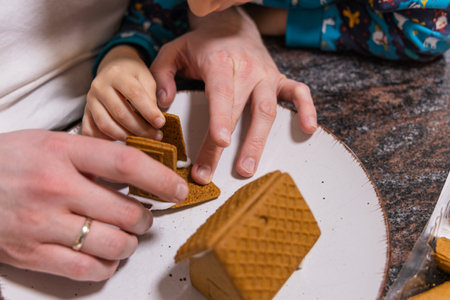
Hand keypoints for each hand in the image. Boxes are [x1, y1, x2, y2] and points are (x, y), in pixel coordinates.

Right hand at [0, 130, 187, 280]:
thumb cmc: (8, 161)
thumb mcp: (50, 143)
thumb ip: (91, 155)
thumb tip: (135, 169)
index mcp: (62, 153)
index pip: (126, 163)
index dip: (160, 178)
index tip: (177, 189)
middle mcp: (55, 188)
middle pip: (125, 211)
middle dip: (147, 218)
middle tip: (146, 215)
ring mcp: (42, 224)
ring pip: (112, 244)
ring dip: (131, 242)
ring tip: (128, 235)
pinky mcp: (32, 254)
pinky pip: (86, 269)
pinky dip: (107, 265)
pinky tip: (106, 254)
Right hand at [82, 45, 165, 140]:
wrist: (114, 69)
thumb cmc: (133, 76)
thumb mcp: (147, 79)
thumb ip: (151, 97)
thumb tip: (155, 121)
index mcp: (117, 74)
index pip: (134, 94)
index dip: (149, 111)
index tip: (161, 123)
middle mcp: (99, 86)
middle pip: (120, 113)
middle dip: (141, 129)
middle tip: (156, 136)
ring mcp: (90, 101)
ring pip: (106, 125)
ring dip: (126, 137)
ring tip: (142, 140)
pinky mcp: (85, 113)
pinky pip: (91, 132)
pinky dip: (107, 140)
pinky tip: (122, 141)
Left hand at [150, 7, 316, 183]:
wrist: (232, 25)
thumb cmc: (203, 44)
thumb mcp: (175, 50)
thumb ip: (162, 74)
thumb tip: (163, 104)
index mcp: (220, 62)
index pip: (222, 93)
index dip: (221, 118)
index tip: (220, 143)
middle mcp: (247, 69)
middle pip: (241, 111)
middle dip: (228, 146)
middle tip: (212, 174)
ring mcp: (266, 75)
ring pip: (268, 110)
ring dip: (259, 141)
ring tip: (248, 169)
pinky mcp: (280, 79)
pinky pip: (299, 92)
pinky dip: (307, 109)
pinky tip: (307, 129)